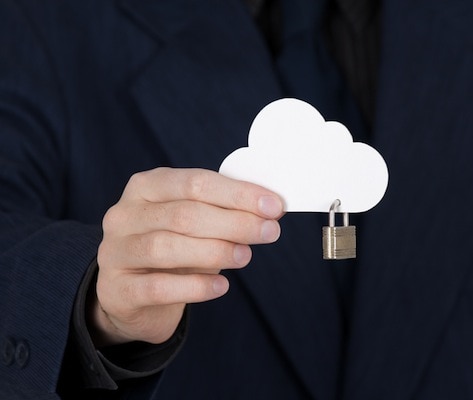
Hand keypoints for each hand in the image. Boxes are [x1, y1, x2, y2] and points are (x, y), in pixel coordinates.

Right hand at [93, 167, 282, 345]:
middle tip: (269, 232)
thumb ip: (226, 213)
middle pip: (184, 214)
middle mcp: (124, 215)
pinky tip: (221, 286)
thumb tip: (273, 209)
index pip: (195, 183)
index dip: (238, 194)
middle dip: (234, 222)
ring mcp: (116, 252)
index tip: (273, 206)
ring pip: (167, 247)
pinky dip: (195, 286)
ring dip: (216, 251)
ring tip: (246, 256)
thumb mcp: (196, 225)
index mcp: (146, 187)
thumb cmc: (173, 251)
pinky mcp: (118, 290)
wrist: (132, 297)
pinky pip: (158, 287)